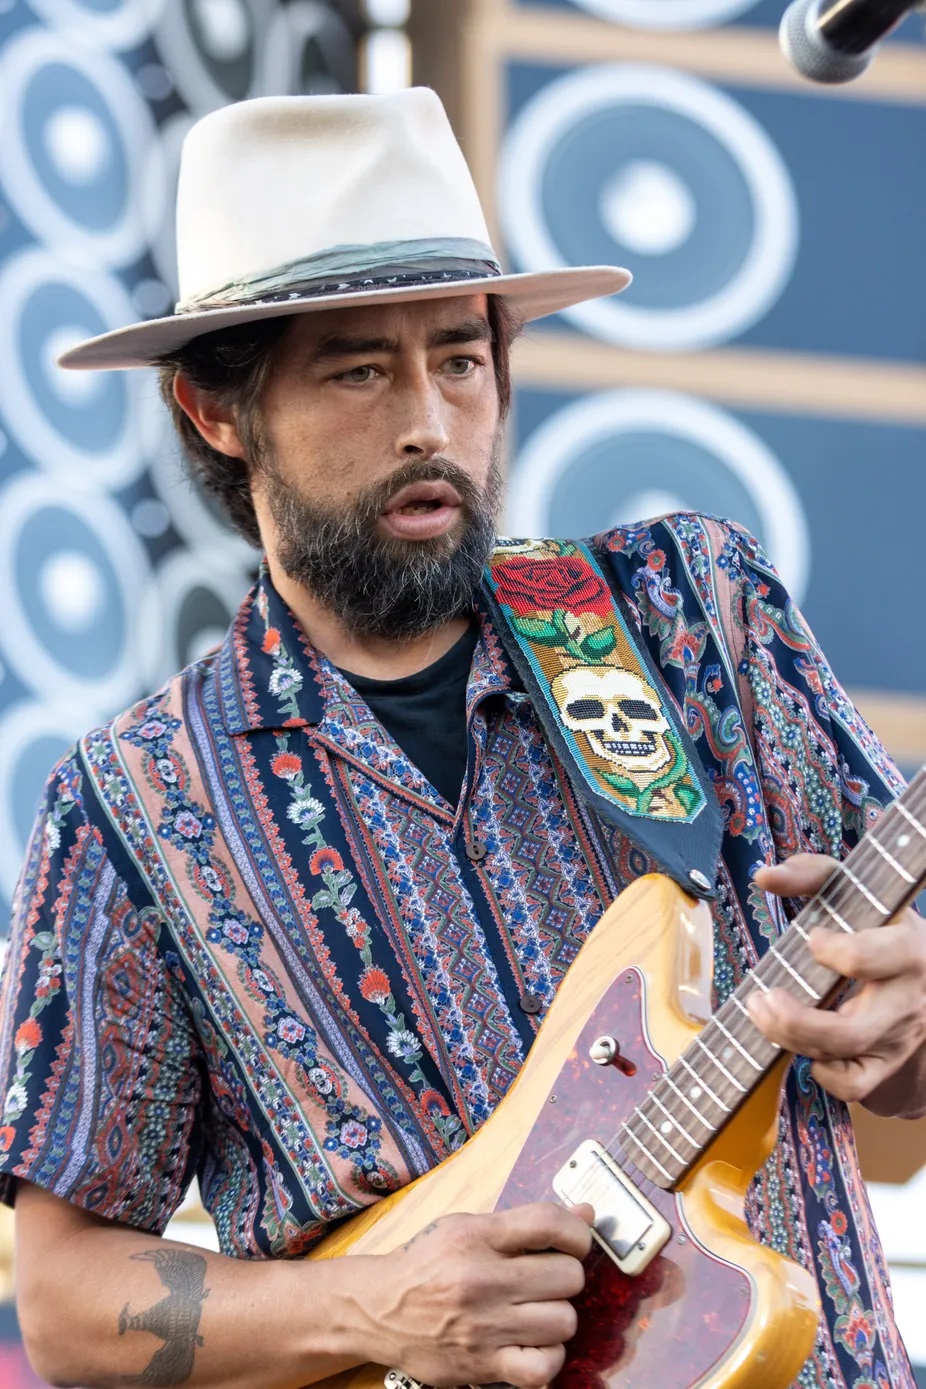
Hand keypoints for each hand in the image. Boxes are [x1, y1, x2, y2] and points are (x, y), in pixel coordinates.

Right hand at [360, 1201, 592, 1387]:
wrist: (378, 1310)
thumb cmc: (427, 1263)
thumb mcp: (468, 1227)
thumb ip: (526, 1223)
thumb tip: (587, 1216)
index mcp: (478, 1236)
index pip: (549, 1224)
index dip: (577, 1232)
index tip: (574, 1242)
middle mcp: (482, 1279)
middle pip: (567, 1276)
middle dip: (565, 1276)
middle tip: (546, 1280)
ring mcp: (483, 1326)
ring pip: (563, 1321)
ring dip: (558, 1316)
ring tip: (537, 1311)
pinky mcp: (483, 1365)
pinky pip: (543, 1367)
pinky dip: (548, 1357)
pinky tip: (535, 1344)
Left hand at [749, 853, 925, 1109]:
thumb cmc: (881, 925)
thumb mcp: (861, 891)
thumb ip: (811, 872)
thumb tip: (764, 876)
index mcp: (908, 952)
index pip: (867, 960)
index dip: (831, 951)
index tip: (812, 939)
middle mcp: (906, 1004)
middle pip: (848, 1032)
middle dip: (792, 1022)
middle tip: (759, 997)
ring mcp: (896, 1041)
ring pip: (843, 1062)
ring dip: (791, 1041)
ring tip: (761, 1013)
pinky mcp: (885, 1065)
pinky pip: (853, 1087)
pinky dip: (821, 1072)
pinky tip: (802, 1046)